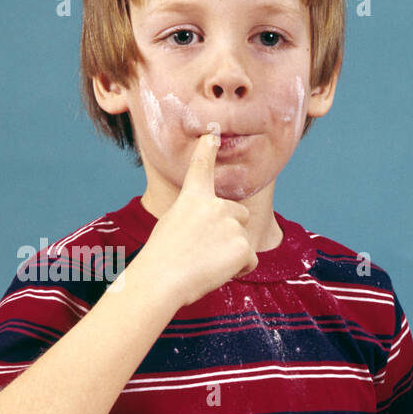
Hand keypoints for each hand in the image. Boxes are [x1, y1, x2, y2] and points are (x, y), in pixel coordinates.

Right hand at [127, 133, 258, 308]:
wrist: (162, 278)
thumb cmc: (161, 257)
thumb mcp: (172, 224)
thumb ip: (195, 217)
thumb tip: (210, 230)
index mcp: (193, 197)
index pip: (202, 167)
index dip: (208, 150)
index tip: (213, 135)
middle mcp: (216, 205)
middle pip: (239, 214)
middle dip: (231, 230)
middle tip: (206, 249)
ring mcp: (231, 224)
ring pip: (242, 240)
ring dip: (231, 254)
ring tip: (206, 263)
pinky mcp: (243, 246)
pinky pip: (250, 260)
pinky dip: (238, 269)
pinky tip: (216, 271)